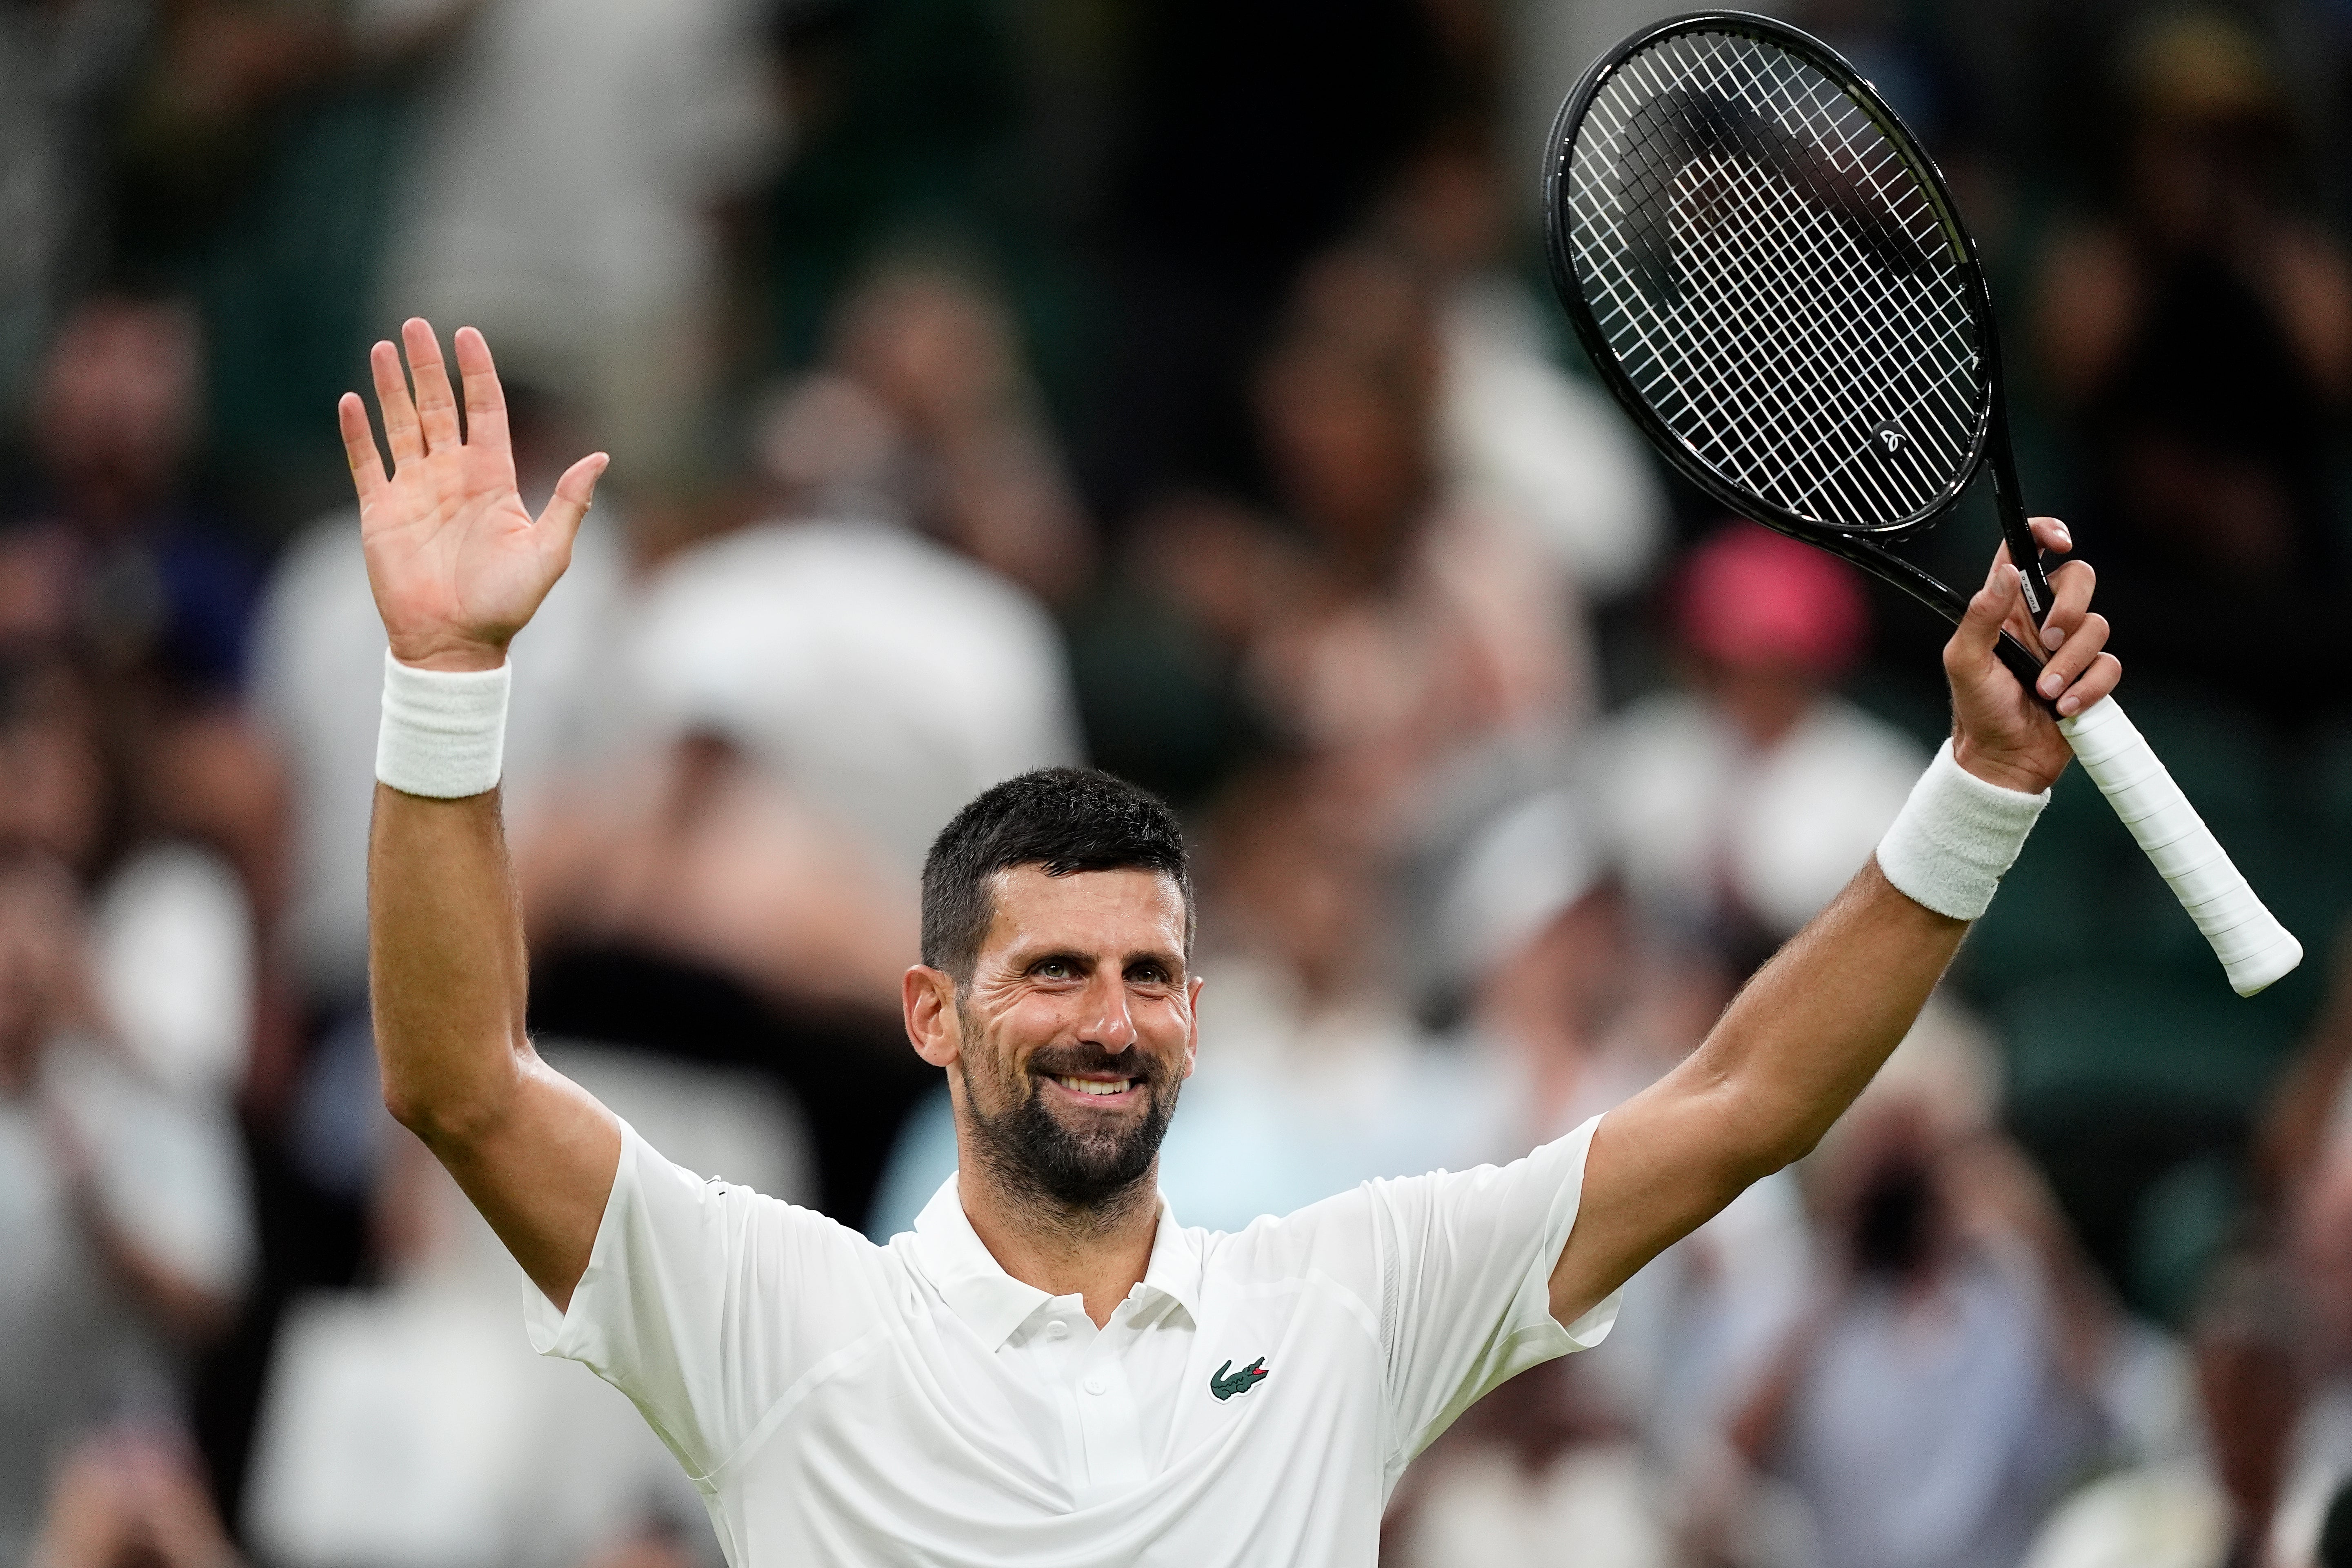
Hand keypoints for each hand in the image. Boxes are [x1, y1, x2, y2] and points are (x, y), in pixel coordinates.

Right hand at [340, 320, 606, 671]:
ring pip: (400, 425)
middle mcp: (452, 476)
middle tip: (415, 325)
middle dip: (427, 367)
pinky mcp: (381, 512)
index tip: (467, 335)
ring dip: (391, 387)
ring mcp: (415, 491)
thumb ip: (570, 502)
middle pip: (437, 407)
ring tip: (382, 346)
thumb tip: (600, 457)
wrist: (457, 643)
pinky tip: (351, 400)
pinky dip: (358, 433)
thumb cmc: (506, 604)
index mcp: (492, 479)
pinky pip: (367, 463)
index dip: (477, 374)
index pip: (484, 411)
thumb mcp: (550, 551)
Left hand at [1942, 516, 2120, 793]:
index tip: (2060, 541)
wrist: (2002, 759)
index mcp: (2006, 607)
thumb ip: (1980, 616)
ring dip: (2071, 662)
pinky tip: (2063, 706)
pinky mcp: (2090, 676)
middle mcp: (2041, 619)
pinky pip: (2110, 666)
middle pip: (2079, 578)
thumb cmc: (1977, 709)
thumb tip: (2004, 572)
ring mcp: (2068, 647)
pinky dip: (2088, 687)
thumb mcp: (1964, 661)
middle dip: (2070, 607)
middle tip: (2047, 639)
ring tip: (2045, 690)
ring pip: (2098, 626)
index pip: (2026, 550)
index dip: (2046, 532)